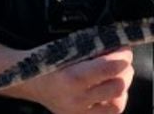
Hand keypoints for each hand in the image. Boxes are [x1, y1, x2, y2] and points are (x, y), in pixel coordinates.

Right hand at [7, 48, 133, 113]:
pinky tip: (109, 91)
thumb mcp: (67, 48)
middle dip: (125, 70)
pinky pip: (109, 113)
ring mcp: (79, 113)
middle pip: (119, 86)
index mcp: (72, 77)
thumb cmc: (47, 60)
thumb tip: (119, 45)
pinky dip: (114, 101)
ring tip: (115, 76)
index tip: (124, 48)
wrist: (28, 82)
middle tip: (121, 60)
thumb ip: (94, 48)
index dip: (123, 55)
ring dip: (121, 87)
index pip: (112, 67)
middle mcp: (77, 99)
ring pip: (117, 103)